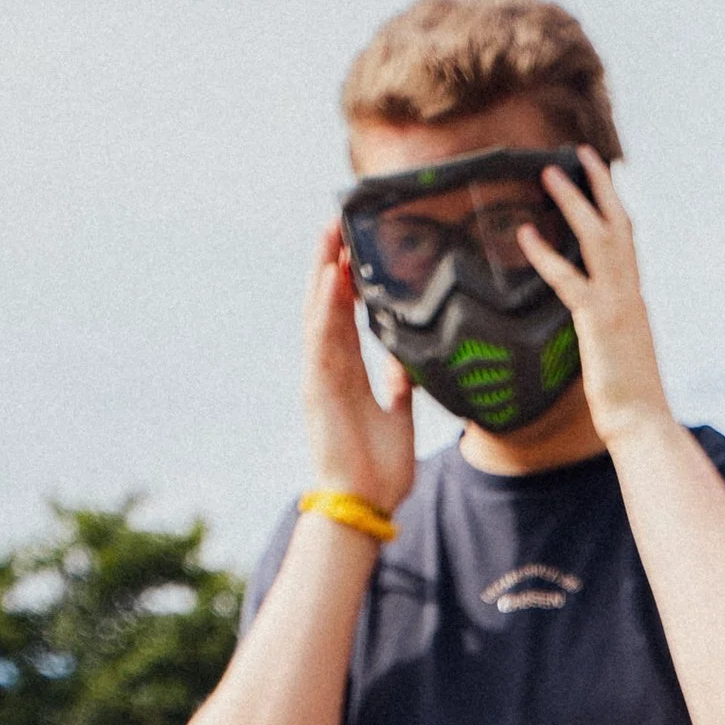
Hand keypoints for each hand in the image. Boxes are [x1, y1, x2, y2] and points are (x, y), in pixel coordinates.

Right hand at [301, 219, 418, 517]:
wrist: (367, 503)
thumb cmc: (380, 468)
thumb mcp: (398, 416)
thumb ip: (397, 387)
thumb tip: (406, 365)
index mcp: (348, 373)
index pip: (345, 315)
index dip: (348, 280)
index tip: (355, 247)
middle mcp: (329, 368)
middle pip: (327, 304)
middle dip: (331, 262)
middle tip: (338, 221)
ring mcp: (321, 375)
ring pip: (320, 312)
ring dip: (324, 271)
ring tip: (330, 233)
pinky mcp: (318, 388)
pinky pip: (322, 339)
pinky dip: (326, 307)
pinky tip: (331, 277)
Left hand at [518, 150, 670, 446]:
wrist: (643, 423)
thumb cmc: (631, 398)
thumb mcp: (619, 353)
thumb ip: (609, 328)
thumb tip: (595, 323)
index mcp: (635, 299)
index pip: (627, 240)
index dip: (614, 206)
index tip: (605, 176)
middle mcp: (630, 293)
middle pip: (618, 225)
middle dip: (600, 186)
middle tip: (580, 152)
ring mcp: (617, 304)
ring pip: (598, 239)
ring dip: (574, 202)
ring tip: (548, 173)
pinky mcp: (599, 322)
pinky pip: (569, 280)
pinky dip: (546, 254)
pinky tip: (525, 234)